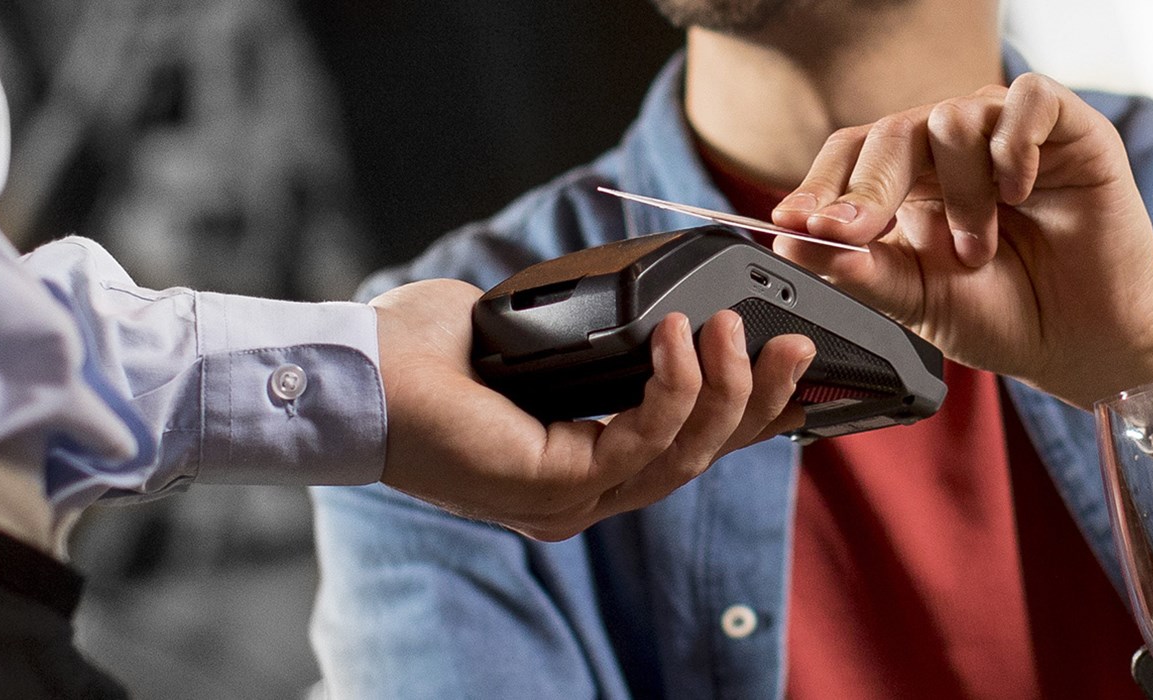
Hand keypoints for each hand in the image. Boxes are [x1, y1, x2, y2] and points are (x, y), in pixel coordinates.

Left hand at [368, 279, 815, 540]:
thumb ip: (586, 330)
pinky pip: (646, 442)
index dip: (748, 412)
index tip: (790, 362)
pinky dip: (677, 387)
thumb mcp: (528, 334)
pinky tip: (683, 339)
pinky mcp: (557, 485)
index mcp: (575, 465)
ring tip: (738, 329)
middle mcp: (579, 496)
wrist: (355, 370)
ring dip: (728, 389)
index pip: (684, 447)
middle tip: (796, 344)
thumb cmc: (417, 350)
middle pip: (703, 457)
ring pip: (687, 455)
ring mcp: (570, 499)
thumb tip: (634, 299)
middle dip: (760, 400)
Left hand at [765, 74, 1152, 405]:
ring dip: (959, 192)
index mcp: (910, 184)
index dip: (820, 184)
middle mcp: (955, 150)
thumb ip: (858, 270)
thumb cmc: (1007, 316)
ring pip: (954, 117)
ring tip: (980, 249)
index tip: (792, 223)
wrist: (1085, 344)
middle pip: (892, 131)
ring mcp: (1009, 136)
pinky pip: (1028, 99)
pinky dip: (1014, 143)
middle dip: (868, 189)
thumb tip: (789, 242)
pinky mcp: (1069, 129)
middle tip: (860, 236)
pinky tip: (1019, 192)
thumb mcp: (918, 301)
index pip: (851, 155)